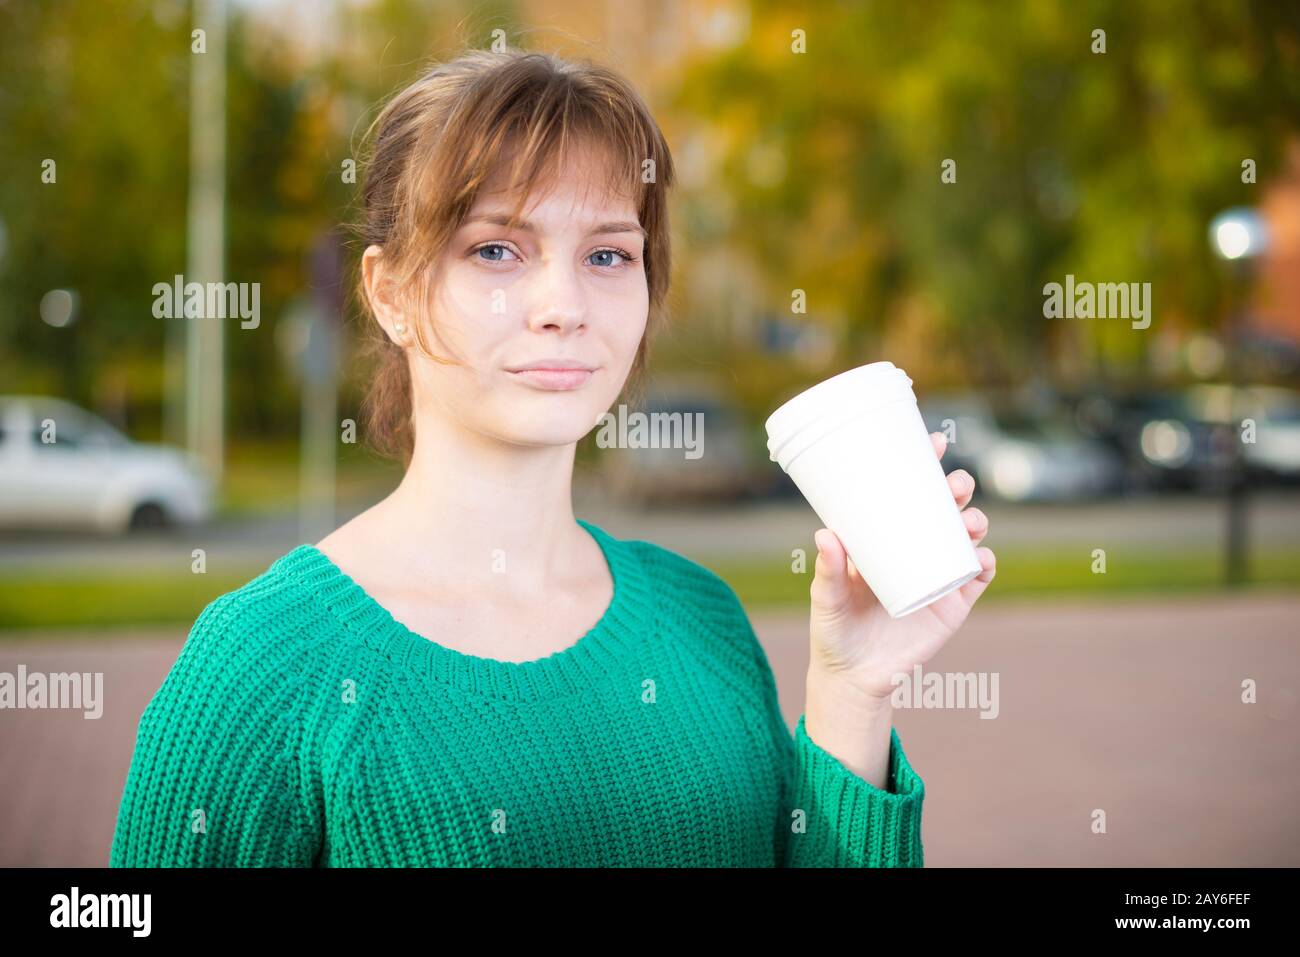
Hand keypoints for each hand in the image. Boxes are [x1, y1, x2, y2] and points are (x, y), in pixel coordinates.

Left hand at [807, 431, 995, 703]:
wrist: (854, 677)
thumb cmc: (833, 629)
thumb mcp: (826, 599)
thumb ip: (827, 570)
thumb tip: (825, 534)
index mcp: (883, 536)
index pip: (907, 490)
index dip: (924, 463)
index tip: (934, 442)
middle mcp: (914, 548)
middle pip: (944, 507)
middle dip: (957, 488)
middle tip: (955, 486)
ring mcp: (937, 574)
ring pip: (965, 536)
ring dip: (975, 521)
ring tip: (968, 522)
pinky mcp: (952, 605)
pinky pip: (977, 578)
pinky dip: (984, 564)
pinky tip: (981, 558)